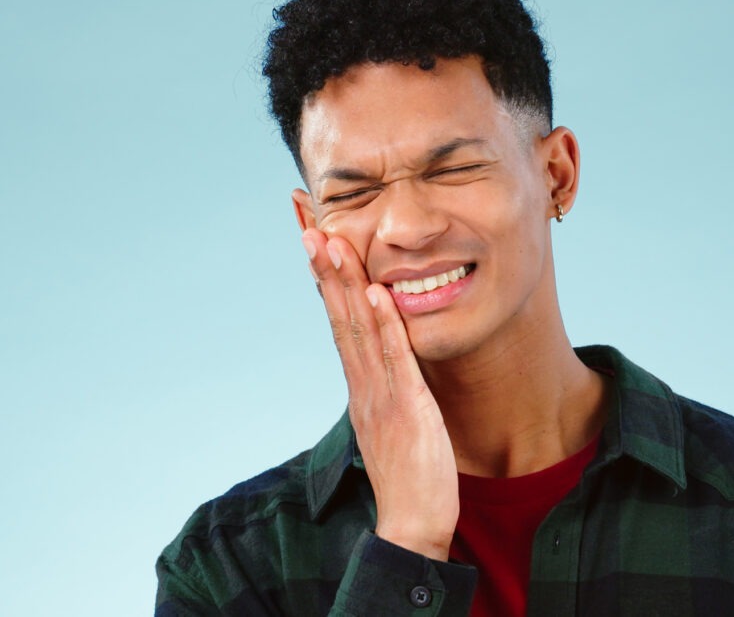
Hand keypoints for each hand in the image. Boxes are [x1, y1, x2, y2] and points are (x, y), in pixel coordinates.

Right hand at [302, 228, 458, 560]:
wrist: (412, 523)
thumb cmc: (409, 471)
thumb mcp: (395, 418)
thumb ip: (389, 383)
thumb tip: (389, 354)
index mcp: (361, 384)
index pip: (338, 320)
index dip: (327, 278)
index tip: (315, 235)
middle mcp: (362, 384)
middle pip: (338, 316)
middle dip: (325, 268)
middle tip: (309, 221)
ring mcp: (379, 396)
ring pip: (357, 331)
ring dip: (345, 284)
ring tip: (332, 241)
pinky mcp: (405, 410)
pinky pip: (394, 362)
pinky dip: (384, 326)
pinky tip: (377, 294)